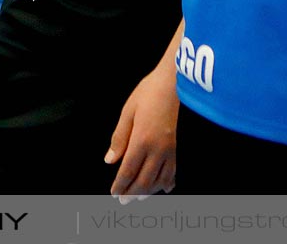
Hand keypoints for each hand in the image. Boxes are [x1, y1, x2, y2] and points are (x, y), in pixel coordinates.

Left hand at [105, 61, 178, 200]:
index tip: (113, 193)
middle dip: (133, 193)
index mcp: (141, 141)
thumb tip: (109, 160)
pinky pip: (172, 172)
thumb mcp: (127, 112)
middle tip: (123, 201)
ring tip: (139, 198)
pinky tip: (164, 188)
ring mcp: (169, 150)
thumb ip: (119, 138)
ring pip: (159, 180)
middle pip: (144, 181)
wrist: (172, 84)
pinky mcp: (176, 148)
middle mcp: (157, 150)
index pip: (128, 171)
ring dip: (148, 192)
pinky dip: (167, 183)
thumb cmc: (147, 94)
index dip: (120, 185)